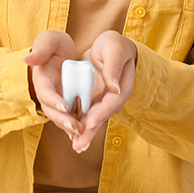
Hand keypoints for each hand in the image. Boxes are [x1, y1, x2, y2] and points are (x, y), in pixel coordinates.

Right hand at [23, 30, 83, 139]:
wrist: (66, 54)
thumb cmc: (56, 46)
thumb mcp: (50, 40)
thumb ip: (41, 47)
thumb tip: (27, 59)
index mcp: (42, 79)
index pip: (45, 92)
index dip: (54, 100)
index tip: (65, 107)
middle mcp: (49, 94)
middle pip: (53, 111)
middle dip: (63, 120)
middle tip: (76, 126)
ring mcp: (59, 102)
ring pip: (63, 119)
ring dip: (71, 128)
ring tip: (83, 133)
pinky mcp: (69, 107)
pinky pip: (72, 119)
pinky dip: (77, 129)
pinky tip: (85, 136)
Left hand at [71, 31, 137, 152]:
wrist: (111, 47)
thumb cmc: (115, 46)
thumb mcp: (115, 49)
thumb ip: (114, 66)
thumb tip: (114, 87)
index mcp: (121, 86)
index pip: (111, 103)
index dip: (100, 113)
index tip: (90, 122)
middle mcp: (112, 97)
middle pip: (101, 116)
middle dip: (90, 131)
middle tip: (80, 145)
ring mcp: (102, 100)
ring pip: (92, 119)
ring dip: (85, 133)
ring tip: (76, 146)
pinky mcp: (93, 99)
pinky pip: (85, 114)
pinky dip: (80, 125)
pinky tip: (72, 137)